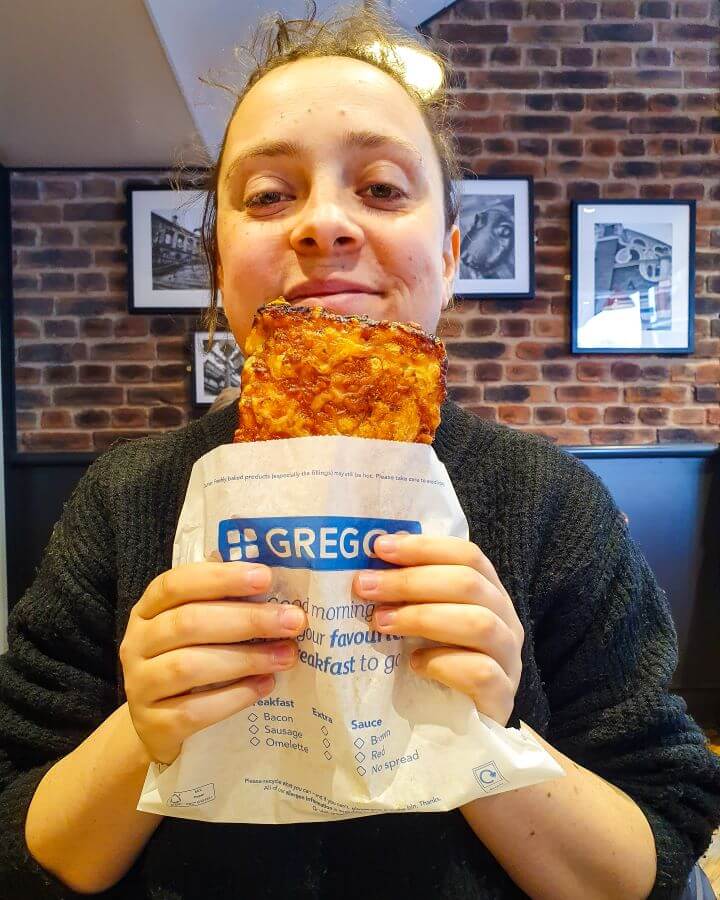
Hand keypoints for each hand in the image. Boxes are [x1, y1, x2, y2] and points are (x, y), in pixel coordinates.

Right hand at [119, 561, 305, 764]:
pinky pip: (193, 710)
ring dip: (245, 659)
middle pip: (189, 623)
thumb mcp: (196, 630)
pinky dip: (234, 697)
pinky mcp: (152, 724)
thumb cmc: (187, 661)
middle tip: (292, 621)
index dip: (221, 578)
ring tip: (286, 656)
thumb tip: (280, 593)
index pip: (177, 583)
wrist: (155, 726)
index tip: (266, 577)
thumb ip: (224, 607)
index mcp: (148, 609)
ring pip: (189, 666)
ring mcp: (139, 685)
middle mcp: (137, 643)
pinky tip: (264, 686)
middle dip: (248, 620)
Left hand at [353, 535, 523, 726]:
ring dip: (423, 617)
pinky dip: (443, 663)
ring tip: (381, 623)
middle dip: (411, 581)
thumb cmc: (437, 665)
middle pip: (468, 583)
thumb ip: (410, 595)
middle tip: (365, 587)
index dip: (424, 547)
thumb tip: (368, 565)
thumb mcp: (424, 624)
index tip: (380, 548)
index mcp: (488, 593)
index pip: (467, 555)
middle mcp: (506, 619)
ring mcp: (509, 659)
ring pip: (480, 623)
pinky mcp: (503, 698)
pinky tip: (415, 664)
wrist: (460, 732)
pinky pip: (481, 672)